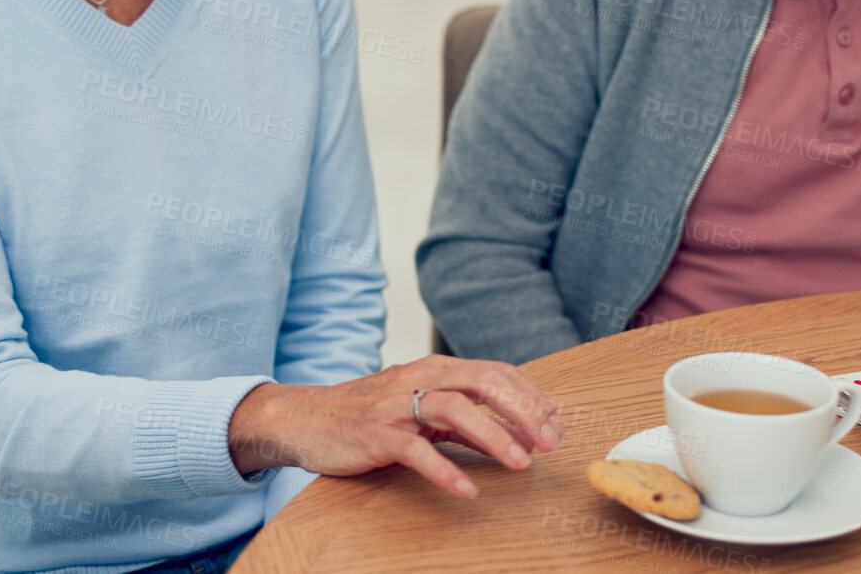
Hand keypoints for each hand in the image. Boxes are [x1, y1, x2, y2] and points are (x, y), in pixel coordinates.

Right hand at [227, 355, 562, 499]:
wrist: (306, 418)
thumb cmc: (369, 414)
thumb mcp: (421, 408)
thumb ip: (463, 417)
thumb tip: (514, 434)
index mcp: (436, 369)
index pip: (496, 372)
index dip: (531, 398)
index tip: (554, 428)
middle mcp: (419, 378)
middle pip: (482, 382)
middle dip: (522, 411)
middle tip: (548, 442)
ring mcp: (396, 405)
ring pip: (454, 410)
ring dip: (493, 436)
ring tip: (520, 463)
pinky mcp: (376, 434)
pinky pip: (415, 450)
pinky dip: (444, 470)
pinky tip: (466, 491)